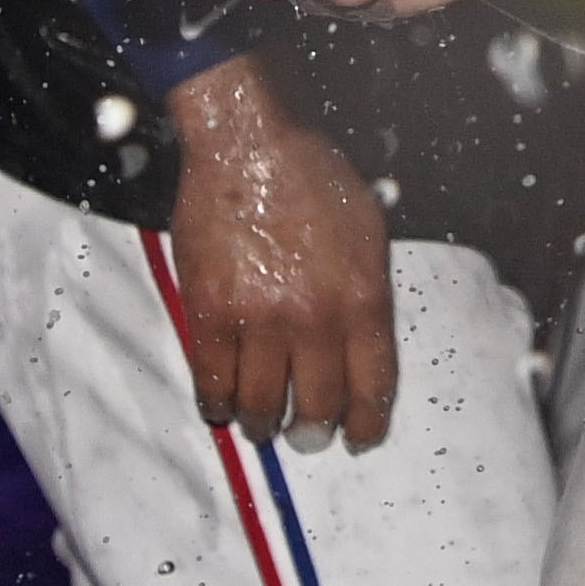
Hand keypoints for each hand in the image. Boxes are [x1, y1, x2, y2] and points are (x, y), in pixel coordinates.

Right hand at [160, 56, 398, 449]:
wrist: (251, 146)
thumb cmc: (312, 180)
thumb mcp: (368, 234)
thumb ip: (367, 295)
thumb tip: (363, 349)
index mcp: (364, 298)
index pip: (372, 385)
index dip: (366, 424)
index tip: (359, 440)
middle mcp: (317, 318)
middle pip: (317, 406)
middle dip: (312, 431)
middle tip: (305, 435)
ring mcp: (261, 320)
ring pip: (261, 405)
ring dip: (262, 424)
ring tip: (261, 424)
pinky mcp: (211, 314)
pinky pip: (212, 383)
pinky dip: (216, 404)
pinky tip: (220, 405)